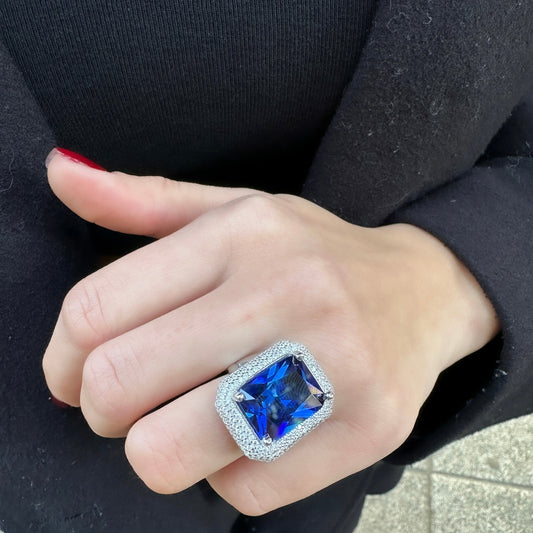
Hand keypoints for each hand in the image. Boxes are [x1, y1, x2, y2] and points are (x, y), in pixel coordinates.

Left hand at [43, 149, 498, 514]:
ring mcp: (333, 364)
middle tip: (132, 402)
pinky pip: (242, 490)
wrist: (423, 293)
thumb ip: (141, 199)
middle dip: (104, 410)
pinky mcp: (367, 428)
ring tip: (192, 419)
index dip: (61, 360)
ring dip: (160, 448)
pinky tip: (253, 437)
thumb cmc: (313, 254)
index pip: (93, 311)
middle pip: (120, 385)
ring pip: (169, 453)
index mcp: (241, 232)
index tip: (74, 375)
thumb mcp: (233, 210)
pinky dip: (228, 473)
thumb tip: (60, 172)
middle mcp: (289, 290)